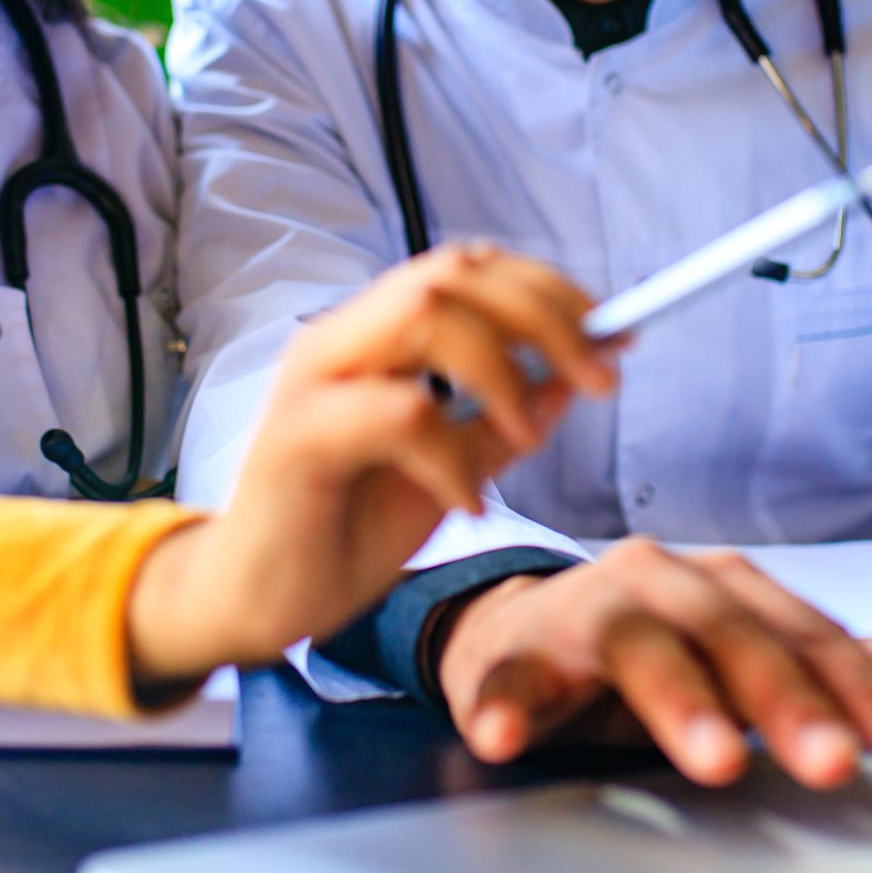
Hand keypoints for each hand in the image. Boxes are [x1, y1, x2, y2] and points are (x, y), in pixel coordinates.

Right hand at [127, 242, 616, 685]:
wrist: (257, 602)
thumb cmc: (344, 531)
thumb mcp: (449, 472)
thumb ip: (501, 424)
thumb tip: (571, 380)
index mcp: (373, 337)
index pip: (467, 270)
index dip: (548, 289)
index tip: (615, 333)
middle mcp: (339, 340)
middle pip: (451, 273)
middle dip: (543, 314)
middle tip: (600, 375)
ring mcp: (313, 381)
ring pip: (424, 314)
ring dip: (503, 367)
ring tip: (529, 432)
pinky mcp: (297, 437)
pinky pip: (398, 413)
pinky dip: (454, 454)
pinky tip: (469, 501)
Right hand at [433, 541, 871, 787]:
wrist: (519, 632)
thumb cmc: (650, 650)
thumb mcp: (750, 658)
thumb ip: (845, 670)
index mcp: (728, 587)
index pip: (808, 637)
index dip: (860, 689)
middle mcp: (663, 584)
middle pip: (732, 637)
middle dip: (785, 701)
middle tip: (831, 762)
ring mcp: (584, 612)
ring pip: (636, 647)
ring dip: (676, 702)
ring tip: (713, 762)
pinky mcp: (515, 653)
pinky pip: (508, 677)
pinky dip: (503, 703)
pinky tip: (504, 738)